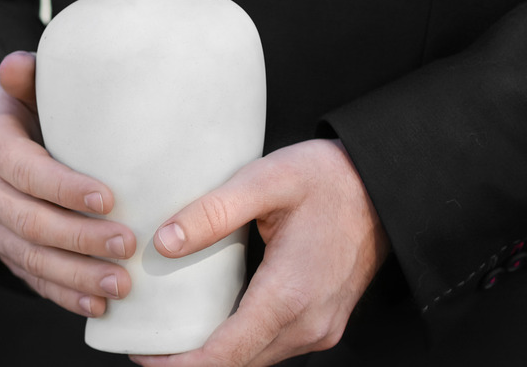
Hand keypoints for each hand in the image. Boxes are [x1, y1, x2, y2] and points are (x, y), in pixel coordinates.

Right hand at [0, 51, 135, 316]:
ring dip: (77, 275)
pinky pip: (31, 279)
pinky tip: (99, 305)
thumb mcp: (29, 89)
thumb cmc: (32, 112)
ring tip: (121, 284)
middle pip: (30, 221)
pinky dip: (65, 295)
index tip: (109, 198)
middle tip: (127, 245)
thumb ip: (28, 77)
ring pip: (31, 258)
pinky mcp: (3, 251)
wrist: (5, 146)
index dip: (63, 187)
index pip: (24, 169)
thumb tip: (19, 63)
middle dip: (80, 238)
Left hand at [131, 139, 388, 365]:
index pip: (224, 354)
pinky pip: (271, 346)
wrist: (383, 186)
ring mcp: (319, 328)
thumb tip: (164, 243)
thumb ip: (213, 211)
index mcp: (289, 295)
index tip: (143, 356)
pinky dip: (238, 344)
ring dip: (214, 355)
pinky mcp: (322, 322)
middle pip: (237, 364)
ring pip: (254, 359)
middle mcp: (307, 324)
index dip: (178, 364)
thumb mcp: (267, 179)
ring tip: (173, 335)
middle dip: (189, 362)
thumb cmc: (327, 179)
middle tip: (148, 343)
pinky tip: (212, 324)